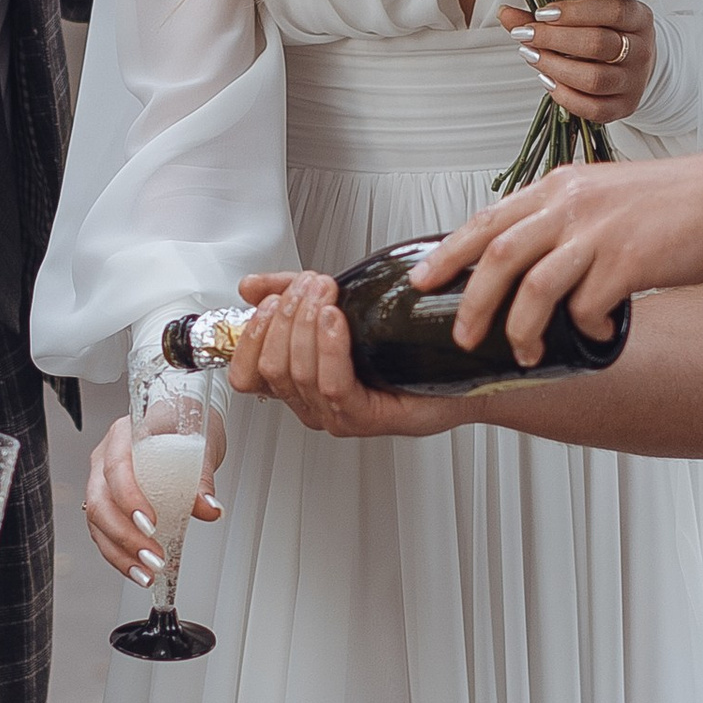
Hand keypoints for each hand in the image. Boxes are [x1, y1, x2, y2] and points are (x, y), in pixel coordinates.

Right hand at [84, 414, 226, 583]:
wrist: (182, 418)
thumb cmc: (185, 423)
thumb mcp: (200, 444)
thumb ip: (202, 477)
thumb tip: (208, 508)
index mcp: (125, 434)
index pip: (117, 467)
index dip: (129, 498)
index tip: (149, 524)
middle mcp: (105, 456)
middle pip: (100, 501)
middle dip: (125, 536)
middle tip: (153, 557)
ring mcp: (102, 480)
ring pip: (96, 521)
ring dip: (119, 552)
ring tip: (146, 573)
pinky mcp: (108, 501)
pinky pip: (103, 531)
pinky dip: (120, 554)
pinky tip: (138, 570)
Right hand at [230, 272, 456, 441]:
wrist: (457, 366)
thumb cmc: (400, 345)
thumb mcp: (336, 306)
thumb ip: (289, 295)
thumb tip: (250, 287)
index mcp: (297, 382)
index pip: (246, 373)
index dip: (250, 336)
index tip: (270, 299)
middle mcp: (311, 404)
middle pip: (272, 367)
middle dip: (286, 316)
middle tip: (309, 284)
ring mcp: (336, 415)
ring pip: (299, 374)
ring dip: (306, 323)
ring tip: (324, 291)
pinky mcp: (365, 419)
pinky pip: (334, 386)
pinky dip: (330, 348)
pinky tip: (336, 320)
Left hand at [413, 149, 702, 361]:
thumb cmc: (671, 201)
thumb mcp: (602, 193)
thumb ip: (563, 218)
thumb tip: (526, 257)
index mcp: (560, 188)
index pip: (488, 220)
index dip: (449, 253)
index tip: (422, 280)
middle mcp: (571, 206)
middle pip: (498, 257)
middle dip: (472, 303)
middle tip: (464, 338)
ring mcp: (598, 232)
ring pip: (534, 288)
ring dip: (522, 329)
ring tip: (524, 354)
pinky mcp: (628, 260)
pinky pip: (587, 306)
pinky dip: (583, 328)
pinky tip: (594, 334)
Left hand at [498, 0, 654, 124]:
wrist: (635, 65)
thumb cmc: (607, 33)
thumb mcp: (588, 16)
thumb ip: (548, 15)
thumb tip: (506, 14)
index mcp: (638, 18)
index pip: (611, 11)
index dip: (574, 12)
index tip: (543, 14)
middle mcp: (642, 49)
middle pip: (597, 44)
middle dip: (555, 39)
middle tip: (528, 35)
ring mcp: (634, 81)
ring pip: (594, 78)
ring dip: (555, 67)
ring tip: (532, 56)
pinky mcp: (624, 107)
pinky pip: (593, 108)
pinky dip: (565, 96)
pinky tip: (547, 80)